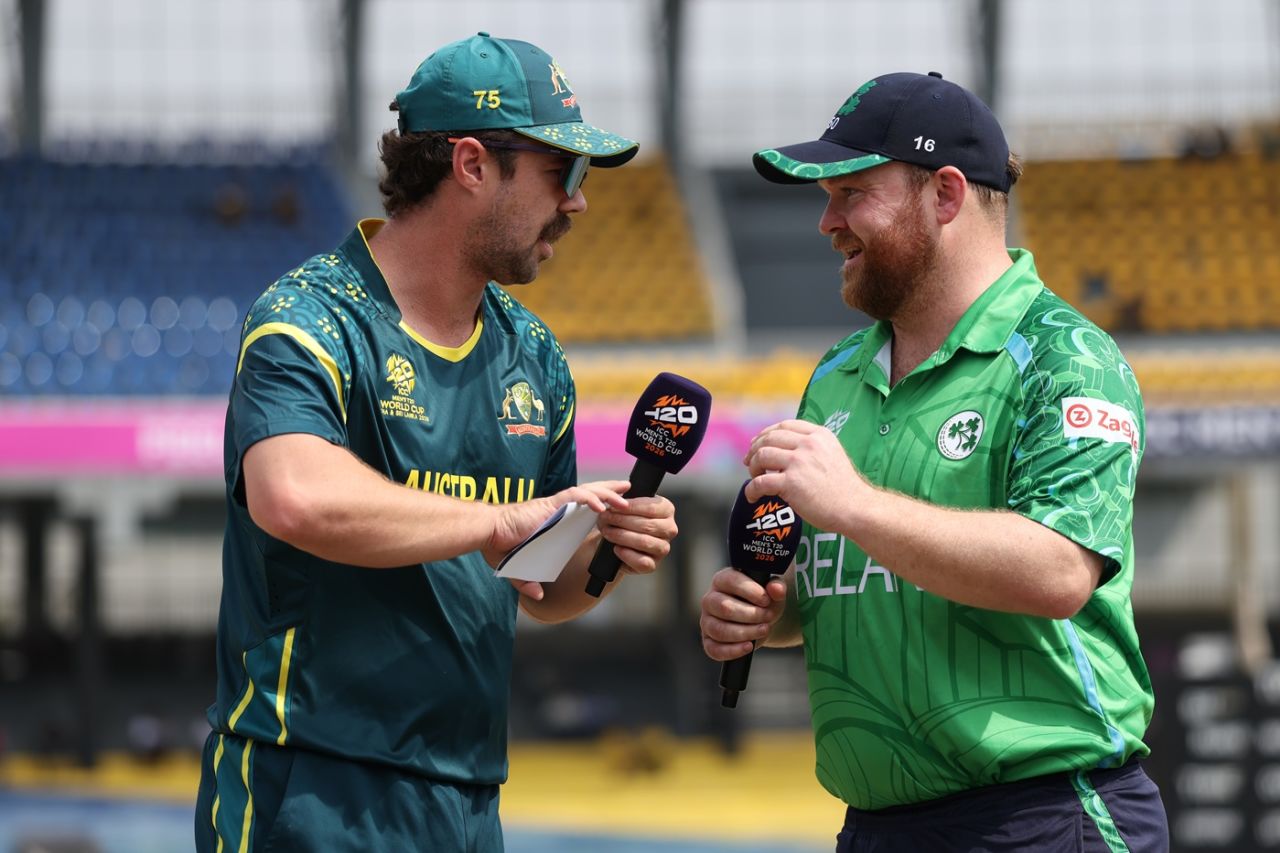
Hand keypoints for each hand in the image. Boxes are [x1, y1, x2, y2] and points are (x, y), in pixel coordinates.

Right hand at [483, 480, 630, 592]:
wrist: (488, 534)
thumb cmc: (500, 545)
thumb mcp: (517, 567)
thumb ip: (528, 581)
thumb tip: (538, 595)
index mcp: (554, 520)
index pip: (581, 509)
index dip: (598, 506)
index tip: (614, 508)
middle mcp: (557, 510)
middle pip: (589, 495)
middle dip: (609, 491)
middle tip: (628, 489)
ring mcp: (554, 506)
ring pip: (586, 493)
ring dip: (607, 495)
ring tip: (625, 498)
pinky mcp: (549, 505)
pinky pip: (573, 498)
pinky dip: (589, 500)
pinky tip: (602, 506)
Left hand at [596, 495, 676, 576]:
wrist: (611, 541)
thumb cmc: (620, 519)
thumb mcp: (621, 503)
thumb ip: (622, 493)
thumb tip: (624, 486)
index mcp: (666, 510)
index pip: (651, 508)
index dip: (630, 507)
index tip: (613, 506)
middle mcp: (669, 529)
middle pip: (647, 525)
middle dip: (622, 521)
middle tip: (605, 518)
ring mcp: (663, 548)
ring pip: (645, 542)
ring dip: (622, 536)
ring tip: (607, 532)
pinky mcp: (653, 564)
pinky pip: (643, 562)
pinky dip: (627, 555)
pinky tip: (616, 548)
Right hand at [699, 568, 787, 660]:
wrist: (761, 621)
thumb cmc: (763, 601)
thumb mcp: (772, 591)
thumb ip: (776, 586)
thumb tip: (777, 589)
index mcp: (722, 580)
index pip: (729, 581)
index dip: (749, 591)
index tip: (766, 600)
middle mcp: (710, 600)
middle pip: (724, 608)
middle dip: (751, 614)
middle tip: (768, 616)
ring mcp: (707, 622)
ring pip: (719, 630)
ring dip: (746, 632)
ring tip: (764, 630)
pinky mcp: (708, 641)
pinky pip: (714, 649)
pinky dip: (733, 650)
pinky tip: (749, 646)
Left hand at [743, 419, 866, 532]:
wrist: (855, 507)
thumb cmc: (844, 487)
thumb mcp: (832, 454)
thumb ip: (812, 447)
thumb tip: (784, 450)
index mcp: (819, 435)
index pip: (785, 426)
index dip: (766, 433)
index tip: (758, 443)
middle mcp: (808, 444)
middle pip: (770, 438)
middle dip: (755, 449)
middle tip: (749, 461)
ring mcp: (799, 462)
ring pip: (762, 455)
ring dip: (753, 467)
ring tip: (755, 477)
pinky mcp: (791, 483)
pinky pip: (760, 482)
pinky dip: (751, 490)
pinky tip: (752, 496)